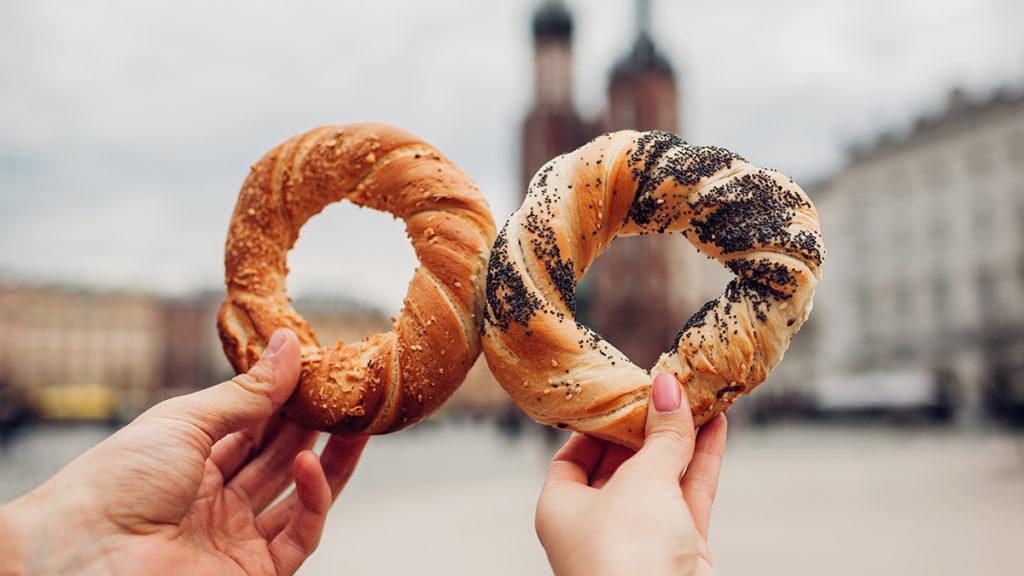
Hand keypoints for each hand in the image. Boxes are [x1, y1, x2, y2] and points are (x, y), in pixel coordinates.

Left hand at [0, 329, 367, 575]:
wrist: (85, 552)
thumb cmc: (118, 479)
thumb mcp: (187, 420)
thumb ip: (249, 391)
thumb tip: (288, 344)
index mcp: (192, 460)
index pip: (254, 426)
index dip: (288, 401)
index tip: (321, 371)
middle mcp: (216, 499)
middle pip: (281, 459)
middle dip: (315, 427)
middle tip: (348, 395)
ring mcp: (235, 536)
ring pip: (299, 497)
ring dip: (330, 461)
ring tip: (357, 425)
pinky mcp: (253, 570)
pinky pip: (299, 534)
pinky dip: (313, 500)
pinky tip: (312, 465)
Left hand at [535, 373, 727, 575]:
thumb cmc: (627, 555)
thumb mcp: (641, 480)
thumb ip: (661, 435)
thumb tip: (668, 388)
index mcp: (561, 509)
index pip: (573, 456)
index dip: (597, 422)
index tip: (621, 390)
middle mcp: (597, 525)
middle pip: (621, 463)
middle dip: (645, 426)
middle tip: (665, 386)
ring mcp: (640, 539)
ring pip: (662, 478)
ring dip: (681, 438)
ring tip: (698, 395)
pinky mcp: (679, 551)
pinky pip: (689, 496)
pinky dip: (702, 461)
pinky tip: (716, 425)